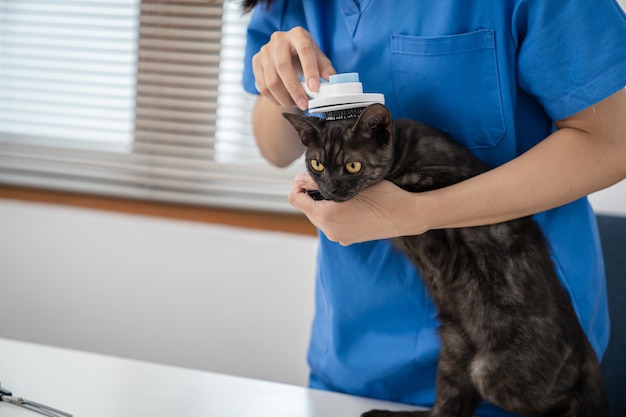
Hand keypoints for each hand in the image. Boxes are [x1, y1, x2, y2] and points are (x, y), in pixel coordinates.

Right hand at [252, 27, 335, 110]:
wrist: (286, 52)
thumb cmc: (305, 56)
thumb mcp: (319, 59)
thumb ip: (326, 70)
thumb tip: (332, 82)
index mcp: (298, 35)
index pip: (304, 50)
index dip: (310, 70)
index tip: (315, 89)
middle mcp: (279, 39)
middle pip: (283, 67)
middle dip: (294, 90)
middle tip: (304, 105)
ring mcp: (265, 50)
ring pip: (271, 80)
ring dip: (284, 97)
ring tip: (295, 104)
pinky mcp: (256, 62)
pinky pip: (263, 87)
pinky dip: (274, 99)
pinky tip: (285, 101)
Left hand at [288, 173, 428, 244]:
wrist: (408, 216)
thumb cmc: (384, 195)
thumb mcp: (351, 182)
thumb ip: (320, 182)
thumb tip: (299, 179)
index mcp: (327, 215)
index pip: (295, 199)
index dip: (298, 186)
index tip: (308, 177)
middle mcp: (329, 230)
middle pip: (307, 208)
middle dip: (313, 195)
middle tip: (331, 180)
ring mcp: (339, 237)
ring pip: (319, 217)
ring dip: (325, 204)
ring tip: (344, 192)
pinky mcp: (348, 240)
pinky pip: (332, 224)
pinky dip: (335, 214)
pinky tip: (353, 205)